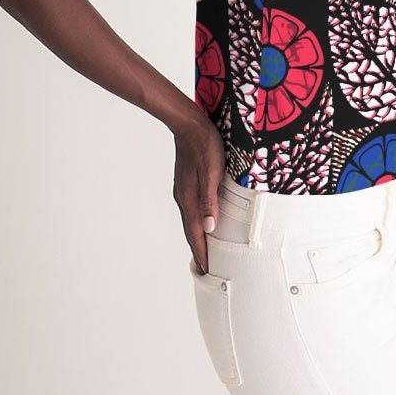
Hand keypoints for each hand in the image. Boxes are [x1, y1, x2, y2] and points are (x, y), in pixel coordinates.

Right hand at [172, 119, 225, 273]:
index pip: (195, 233)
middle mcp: (184, 197)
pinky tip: (203, 220)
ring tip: (205, 249)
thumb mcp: (212, 171)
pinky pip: (191, 209)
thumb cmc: (204, 145)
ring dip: (196, 236)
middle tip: (205, 267)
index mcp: (189, 198)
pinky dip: (196, 222)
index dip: (201, 252)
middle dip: (198, 249)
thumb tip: (209, 227)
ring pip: (190, 220)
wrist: (188, 124)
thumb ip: (209, 199)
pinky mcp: (187, 182)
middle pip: (190, 230)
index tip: (206, 270)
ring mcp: (184, 190)